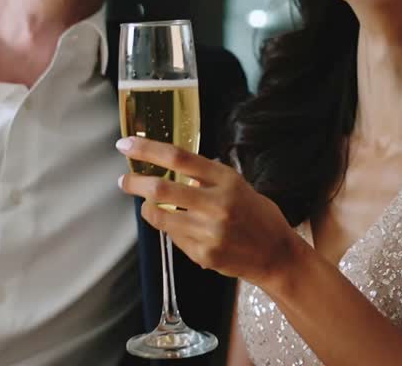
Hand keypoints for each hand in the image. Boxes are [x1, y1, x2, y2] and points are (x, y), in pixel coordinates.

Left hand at [115, 137, 299, 287]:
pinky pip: (174, 238)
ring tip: (149, 207)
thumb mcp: (237, 185)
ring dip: (149, 210)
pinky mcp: (204, 254)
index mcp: (226, 179)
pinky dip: (170, 230)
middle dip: (135, 183)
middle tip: (124, 180)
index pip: (179, 158)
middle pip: (162, 188)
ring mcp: (210, 231)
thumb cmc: (257, 215)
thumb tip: (170, 168)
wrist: (277, 255)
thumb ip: (205, 177)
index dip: (148, 149)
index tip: (126, 145)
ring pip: (161, 217)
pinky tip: (183, 229)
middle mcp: (217, 204)